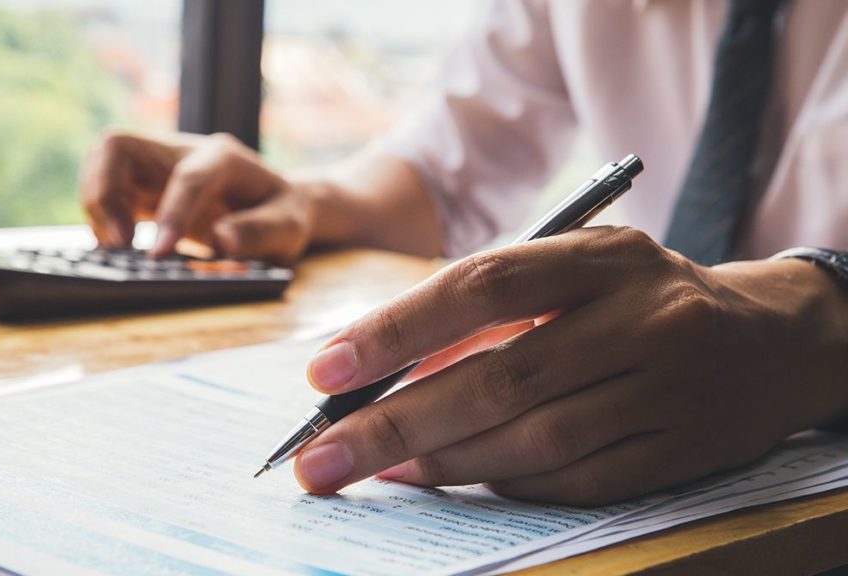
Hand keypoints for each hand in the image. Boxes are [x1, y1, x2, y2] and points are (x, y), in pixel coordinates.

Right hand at [80, 132, 313, 262]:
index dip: (172, 213)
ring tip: (115, 249)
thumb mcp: (289, 228)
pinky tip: (118, 248)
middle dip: (104, 193)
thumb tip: (222, 241)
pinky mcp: (141, 184)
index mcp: (225, 158)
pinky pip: (103, 186)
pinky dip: (100, 217)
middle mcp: (183, 152)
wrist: (273, 206)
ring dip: (96, 205)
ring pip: (101, 160)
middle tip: (120, 245)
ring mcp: (157, 164)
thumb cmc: (282, 216)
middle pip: (119, 145)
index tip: (158, 255)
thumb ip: (261, 233)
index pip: (189, 177)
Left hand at [294, 227, 847, 504]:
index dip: (399, 328)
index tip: (327, 371)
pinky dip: (505, 484)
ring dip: (442, 461)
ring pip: (534, 439)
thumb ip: (497, 307)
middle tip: (320, 457)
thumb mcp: (580, 269)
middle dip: (396, 423)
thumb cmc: (640, 298)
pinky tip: (454, 480)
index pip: (484, 286)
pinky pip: (576, 481)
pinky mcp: (679, 451)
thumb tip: (388, 365)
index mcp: (604, 258)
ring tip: (377, 468)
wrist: (770, 340)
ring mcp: (666, 390)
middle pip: (500, 377)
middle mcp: (641, 319)